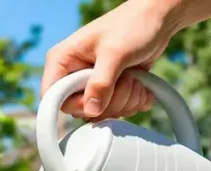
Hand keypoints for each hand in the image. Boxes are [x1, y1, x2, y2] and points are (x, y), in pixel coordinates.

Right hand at [41, 0, 180, 120]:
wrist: (158, 19)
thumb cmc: (133, 24)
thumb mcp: (115, 52)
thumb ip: (101, 82)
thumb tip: (91, 110)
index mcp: (63, 60)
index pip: (52, 96)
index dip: (74, 104)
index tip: (98, 100)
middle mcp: (73, 74)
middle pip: (80, 108)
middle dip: (109, 102)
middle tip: (127, 81)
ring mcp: (91, 83)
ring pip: (100, 112)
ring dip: (125, 102)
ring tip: (136, 80)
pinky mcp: (109, 90)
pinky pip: (115, 110)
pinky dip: (133, 103)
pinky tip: (142, 87)